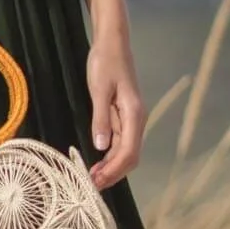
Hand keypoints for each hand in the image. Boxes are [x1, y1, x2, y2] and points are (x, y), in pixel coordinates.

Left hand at [85, 34, 145, 189]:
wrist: (112, 43)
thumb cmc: (105, 62)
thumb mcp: (99, 89)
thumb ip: (101, 118)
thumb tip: (101, 146)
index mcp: (134, 114)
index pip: (128, 152)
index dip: (114, 170)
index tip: (97, 181)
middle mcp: (137, 119)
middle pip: (130, 156)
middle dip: (114, 173)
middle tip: (92, 185)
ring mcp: (131, 118)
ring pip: (126, 151)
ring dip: (111, 166)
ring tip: (92, 177)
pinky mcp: (124, 115)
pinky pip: (120, 141)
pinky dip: (110, 154)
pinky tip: (97, 161)